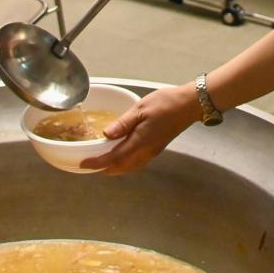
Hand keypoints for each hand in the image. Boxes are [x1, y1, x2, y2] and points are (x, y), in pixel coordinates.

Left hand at [79, 83, 201, 174]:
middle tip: (89, 165)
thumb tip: (106, 135)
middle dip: (104, 169)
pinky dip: (125, 164)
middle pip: (122, 167)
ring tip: (102, 163)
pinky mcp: (156, 148)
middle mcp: (146, 151)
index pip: (114, 158)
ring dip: (115, 168)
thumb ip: (123, 123)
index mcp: (140, 142)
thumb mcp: (140, 108)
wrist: (189, 105)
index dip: (98, 163)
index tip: (84, 164)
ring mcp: (152, 151)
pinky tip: (121, 156)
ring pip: (130, 167)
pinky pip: (137, 162)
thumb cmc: (166, 103)